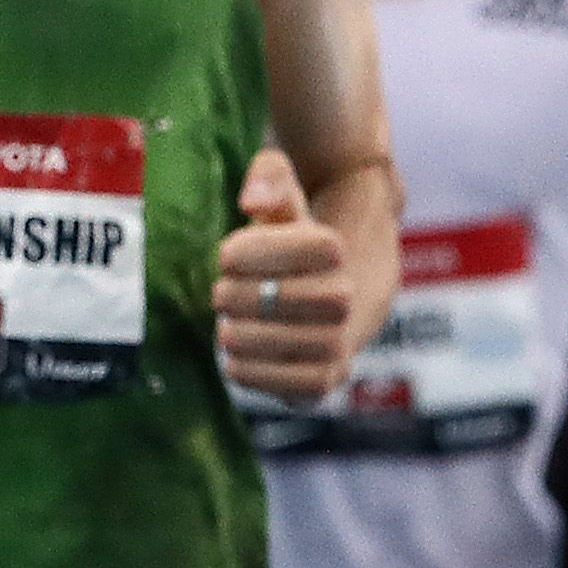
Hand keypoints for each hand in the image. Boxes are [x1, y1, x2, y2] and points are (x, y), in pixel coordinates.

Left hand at [212, 150, 358, 399]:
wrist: (329, 291)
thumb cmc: (288, 242)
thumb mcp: (282, 198)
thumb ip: (270, 180)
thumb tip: (254, 200)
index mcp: (330, 247)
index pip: (294, 247)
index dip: (246, 252)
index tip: (226, 256)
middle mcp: (345, 295)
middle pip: (284, 297)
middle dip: (237, 297)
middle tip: (221, 295)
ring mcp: (341, 340)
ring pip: (291, 344)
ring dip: (243, 337)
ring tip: (228, 328)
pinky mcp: (329, 378)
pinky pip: (299, 387)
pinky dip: (258, 375)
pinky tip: (237, 359)